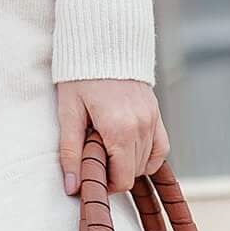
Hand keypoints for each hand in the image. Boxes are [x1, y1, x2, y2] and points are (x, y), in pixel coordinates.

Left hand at [57, 79, 168, 196]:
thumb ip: (70, 152)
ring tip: (107, 150)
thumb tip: (72, 187)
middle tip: (95, 160)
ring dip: (129, 164)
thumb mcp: (68, 113)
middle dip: (115, 174)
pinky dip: (149, 156)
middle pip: (134, 172)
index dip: (106, 185)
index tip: (91, 178)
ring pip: (148, 162)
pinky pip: (161, 147)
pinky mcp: (156, 112)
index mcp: (118, 129)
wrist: (102, 43)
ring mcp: (152, 119)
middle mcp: (141, 126)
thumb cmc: (80, 77)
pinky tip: (130, 151)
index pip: (122, 178)